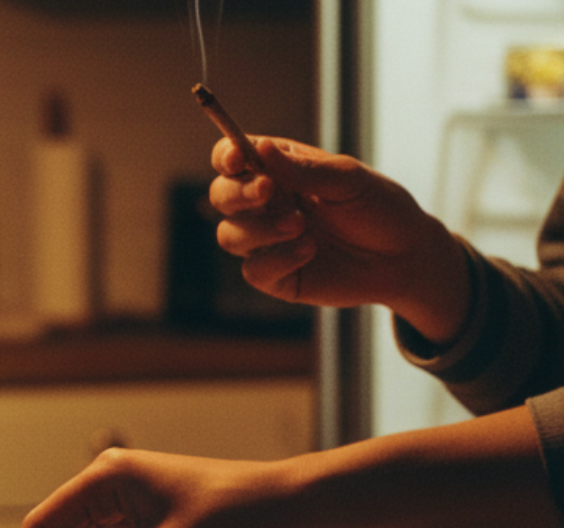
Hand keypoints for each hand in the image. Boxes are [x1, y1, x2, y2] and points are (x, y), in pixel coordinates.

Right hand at [209, 136, 469, 342]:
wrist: (407, 258)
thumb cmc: (380, 210)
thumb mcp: (349, 180)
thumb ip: (303, 169)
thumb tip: (260, 148)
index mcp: (278, 171)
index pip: (232, 157)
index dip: (225, 155)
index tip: (238, 158)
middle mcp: (266, 206)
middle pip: (222, 196)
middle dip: (237, 193)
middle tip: (268, 190)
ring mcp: (267, 242)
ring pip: (229, 235)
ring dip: (259, 229)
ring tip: (300, 225)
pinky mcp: (276, 276)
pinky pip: (253, 271)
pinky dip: (278, 259)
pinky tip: (309, 250)